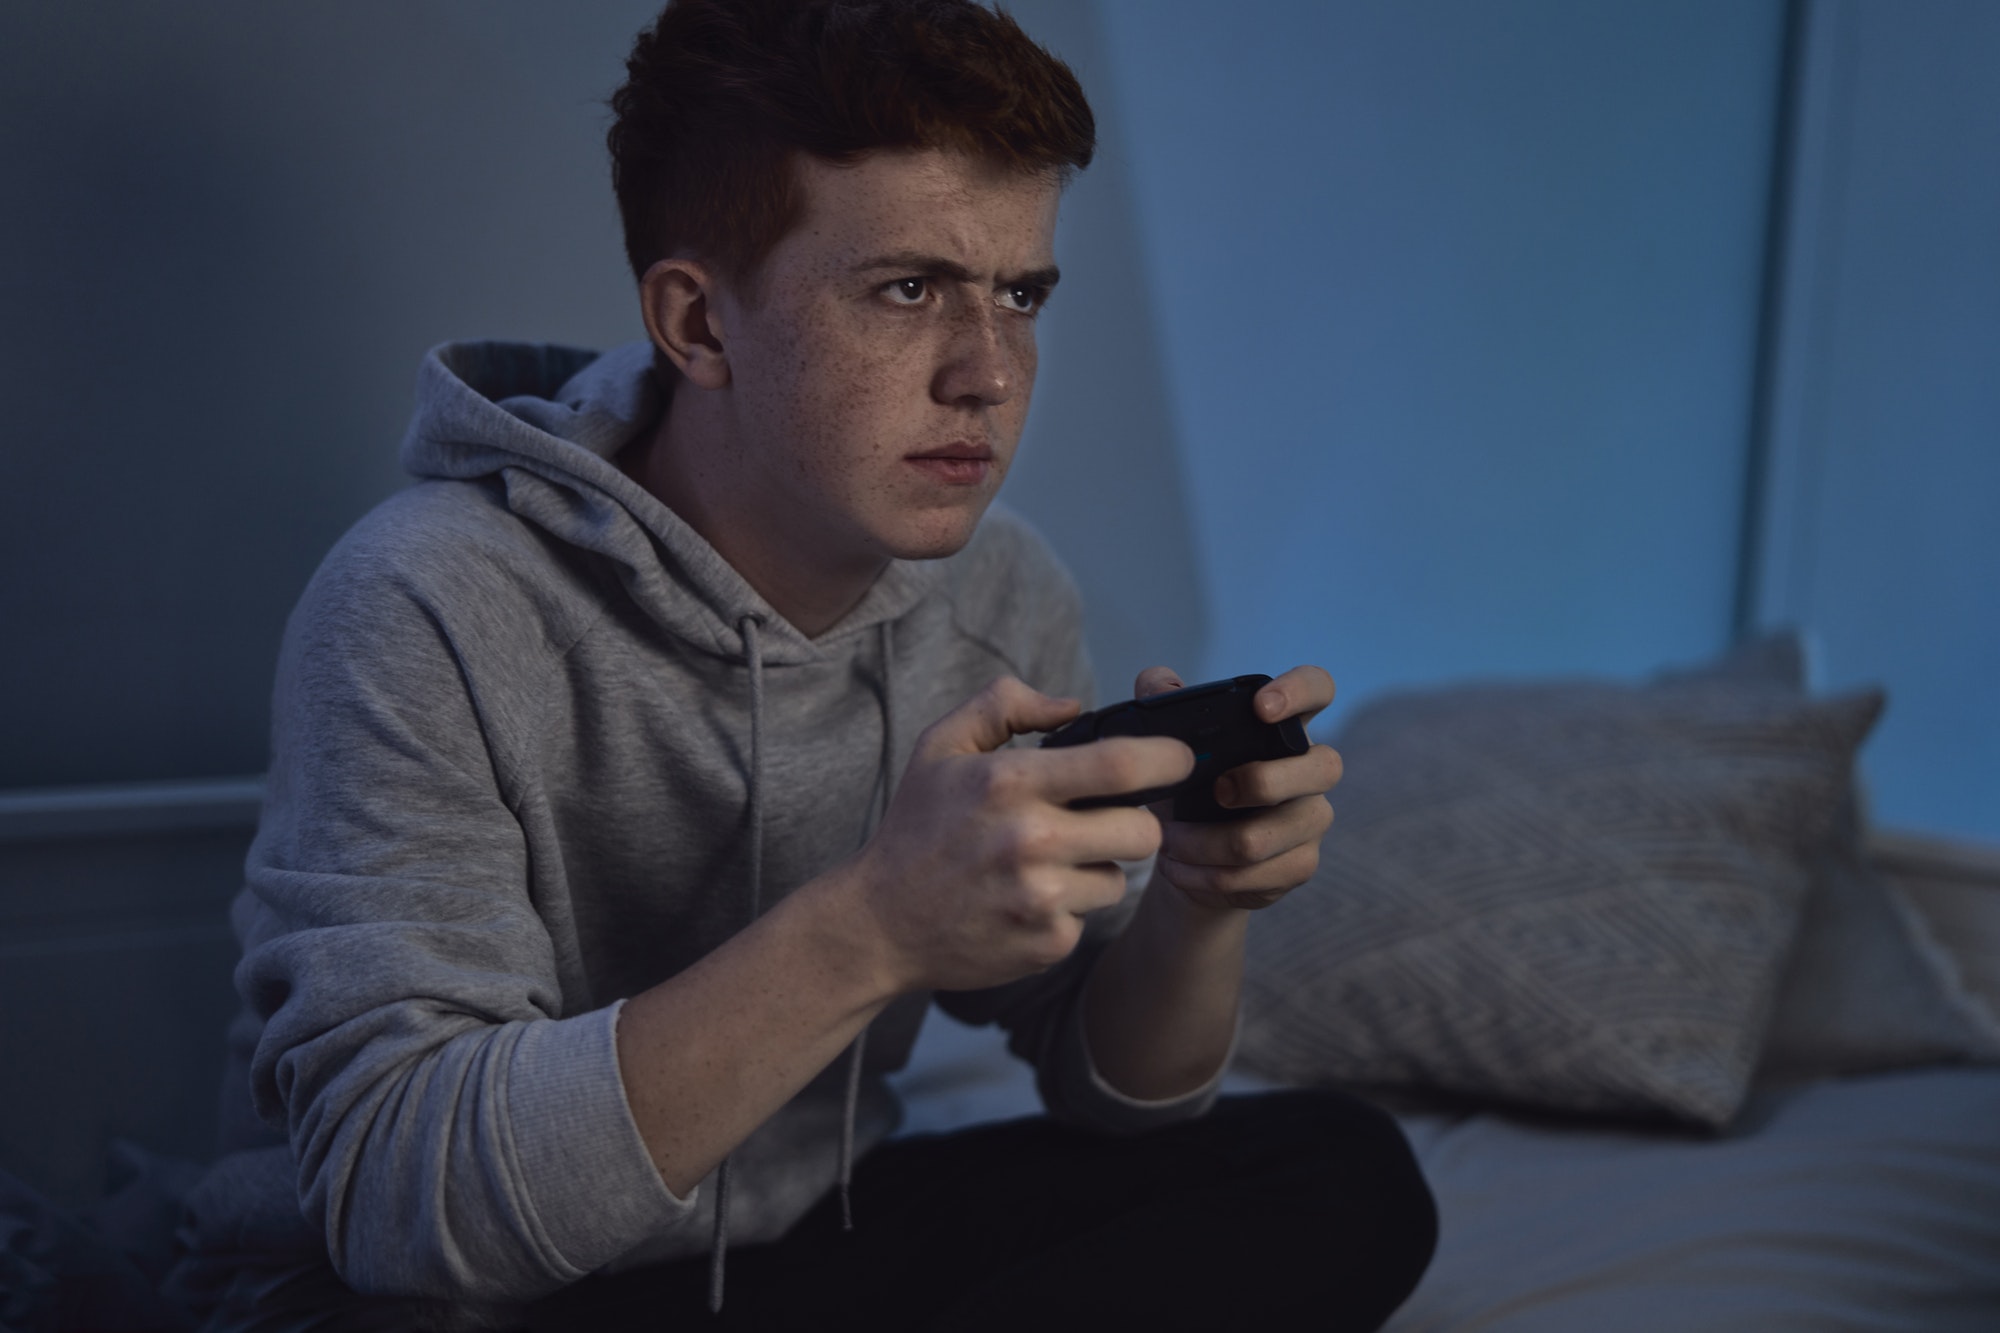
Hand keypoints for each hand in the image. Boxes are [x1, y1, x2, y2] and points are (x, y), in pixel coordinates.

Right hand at [844, 676, 1194, 994]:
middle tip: (1104, 819)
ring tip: (1046, 863)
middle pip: (1144, 832)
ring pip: (1119, 878)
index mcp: (1010, 784)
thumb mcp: (941, 746)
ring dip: (1097, 868)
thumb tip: (1073, 705)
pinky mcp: (1046, 943)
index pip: (1121, 766)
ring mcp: (1040, 900)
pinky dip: (1067, 908)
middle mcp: (1030, 842)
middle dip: (1135, 822)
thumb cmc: (916, 828)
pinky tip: (1024, 900)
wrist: (878, 922)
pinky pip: (1088, 916)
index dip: (1168, 759)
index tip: (1181, 758)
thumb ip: (1004, 705)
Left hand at [1136, 665, 1340, 911]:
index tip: (1261, 708)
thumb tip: (1156, 682)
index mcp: (1282, 727)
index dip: (1301, 691)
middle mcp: (1311, 769)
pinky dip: (1207, 874)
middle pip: (1324, 767)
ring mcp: (1312, 818)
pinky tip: (1181, 869)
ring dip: (1206, 843)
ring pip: (1269, 835)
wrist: (1188, 858)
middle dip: (1262, 781)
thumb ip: (1161, 704)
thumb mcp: (1168, 747)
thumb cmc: (1186, 789)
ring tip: (1169, 841)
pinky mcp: (1301, 863)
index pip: (1318, 688)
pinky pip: (1258, 874)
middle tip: (1214, 791)